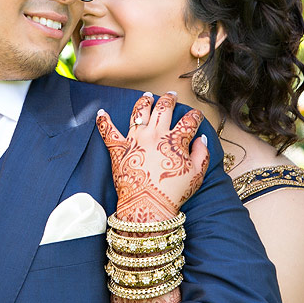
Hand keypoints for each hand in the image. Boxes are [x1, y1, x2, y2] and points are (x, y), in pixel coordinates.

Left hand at [96, 91, 208, 223]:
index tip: (196, 115)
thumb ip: (202, 154)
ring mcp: (135, 139)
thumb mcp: (196, 174)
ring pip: (139, 112)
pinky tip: (101, 112)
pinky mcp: (119, 149)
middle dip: (170, 100)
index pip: (188, 121)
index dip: (195, 116)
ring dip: (144, 101)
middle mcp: (155, 134)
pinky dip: (103, 121)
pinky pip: (108, 131)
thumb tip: (201, 139)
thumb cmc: (173, 193)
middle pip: (164, 109)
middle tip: (172, 95)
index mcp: (175, 140)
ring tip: (147, 96)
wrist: (148, 207)